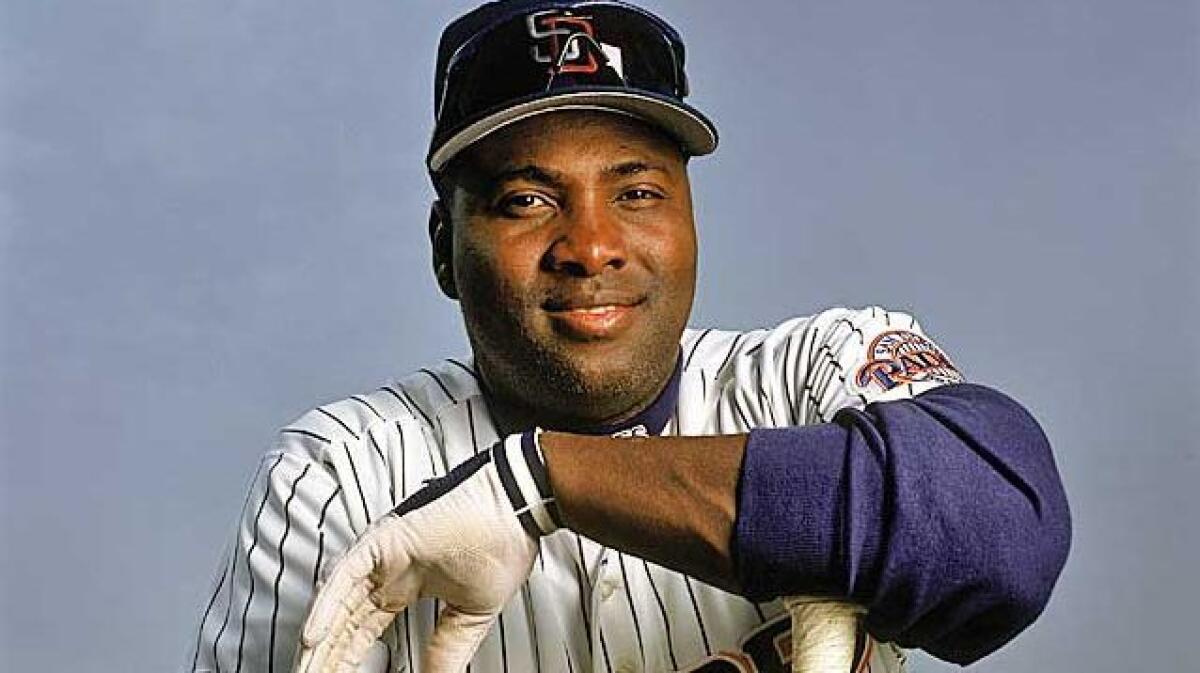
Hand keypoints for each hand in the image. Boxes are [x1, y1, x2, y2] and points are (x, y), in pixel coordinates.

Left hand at [294, 432, 556, 672]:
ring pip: (338, 604)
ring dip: (320, 642)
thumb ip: (447, 649)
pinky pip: (344, 576)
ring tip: (303, 669)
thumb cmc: (504, 545)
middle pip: (344, 622)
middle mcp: (388, 571)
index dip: (348, 658)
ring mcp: (382, 555)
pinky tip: (312, 636)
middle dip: (327, 656)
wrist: (517, 508)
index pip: (364, 629)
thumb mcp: (471, 614)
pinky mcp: (383, 541)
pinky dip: (326, 606)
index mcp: (407, 584)